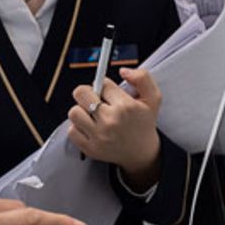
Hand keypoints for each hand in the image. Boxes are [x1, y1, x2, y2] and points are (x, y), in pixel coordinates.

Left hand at [68, 68, 162, 188]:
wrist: (142, 154)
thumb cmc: (144, 124)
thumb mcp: (153, 98)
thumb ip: (142, 78)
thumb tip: (123, 70)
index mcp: (125, 107)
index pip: (102, 83)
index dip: (105, 86)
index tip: (110, 93)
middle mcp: (110, 121)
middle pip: (81, 93)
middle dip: (88, 93)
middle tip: (96, 100)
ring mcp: (98, 136)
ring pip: (74, 112)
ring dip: (82, 111)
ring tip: (93, 115)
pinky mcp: (90, 149)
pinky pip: (71, 130)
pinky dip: (78, 128)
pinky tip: (90, 128)